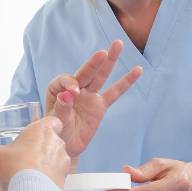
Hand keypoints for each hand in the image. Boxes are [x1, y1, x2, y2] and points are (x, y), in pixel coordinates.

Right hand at [0, 116, 70, 189]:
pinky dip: (48, 178)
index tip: (34, 134)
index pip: (53, 121)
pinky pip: (57, 175)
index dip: (45, 127)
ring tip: (29, 173)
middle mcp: (57, 144)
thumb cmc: (16, 168)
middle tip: (25, 156)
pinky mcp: (64, 179)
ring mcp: (63, 162)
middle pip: (53, 141)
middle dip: (41, 147)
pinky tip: (35, 185)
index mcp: (42, 130)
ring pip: (56, 159)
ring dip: (46, 164)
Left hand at [46, 40, 142, 159]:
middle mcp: (74, 88)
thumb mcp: (54, 122)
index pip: (65, 80)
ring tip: (118, 44)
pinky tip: (137, 70)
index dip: (70, 84)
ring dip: (109, 60)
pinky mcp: (100, 105)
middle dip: (93, 63)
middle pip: (84, 73)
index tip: (74, 93)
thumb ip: (61, 108)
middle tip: (101, 53)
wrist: (66, 146)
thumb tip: (67, 95)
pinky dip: (126, 82)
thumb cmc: (56, 133)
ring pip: (100, 76)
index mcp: (57, 90)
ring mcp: (89, 95)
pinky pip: (114, 92)